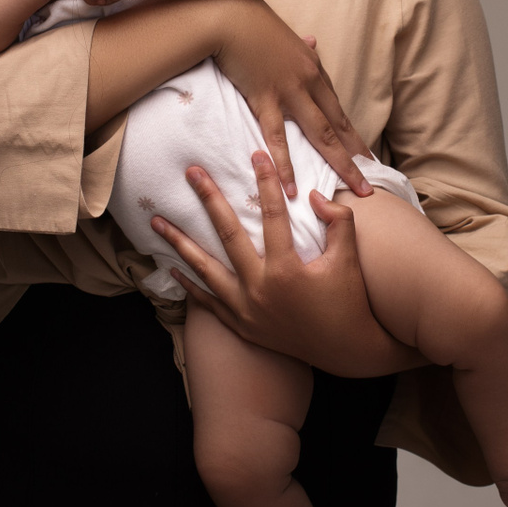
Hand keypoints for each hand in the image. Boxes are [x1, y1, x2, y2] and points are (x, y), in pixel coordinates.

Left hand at [152, 151, 425, 377]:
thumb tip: (313, 196)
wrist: (348, 351)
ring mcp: (246, 311)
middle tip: (192, 173)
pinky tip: (174, 270)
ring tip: (156, 222)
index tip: (256, 155)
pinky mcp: (242, 327)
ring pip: (205, 270)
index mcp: (286, 270)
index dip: (266, 183)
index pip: (272, 216)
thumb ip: (338, 221)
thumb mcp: (349, 259)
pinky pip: (209, 303)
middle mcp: (259, 290)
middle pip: (227, 234)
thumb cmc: (351, 302)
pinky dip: (190, 286)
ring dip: (180, 244)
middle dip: (208, 199)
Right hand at [211, 0, 370, 196]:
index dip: (352, 136)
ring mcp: (290, 91)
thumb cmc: (254, 26)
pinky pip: (278, 136)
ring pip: (320, 135)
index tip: (365, 157)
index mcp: (314, 70)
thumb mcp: (286, 37)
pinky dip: (286, 164)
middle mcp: (309, 82)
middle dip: (357, 158)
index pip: (338, 111)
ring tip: (354, 191)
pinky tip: (292, 186)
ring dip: (340, 165)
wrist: (230, 17)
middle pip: (338, 127)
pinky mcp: (266, 98)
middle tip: (371, 185)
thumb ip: (301, 47)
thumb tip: (313, 42)